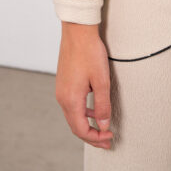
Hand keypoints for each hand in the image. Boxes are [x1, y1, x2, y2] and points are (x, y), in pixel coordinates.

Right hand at [55, 21, 112, 149]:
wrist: (77, 31)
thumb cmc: (89, 52)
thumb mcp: (101, 80)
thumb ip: (103, 105)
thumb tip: (103, 125)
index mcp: (70, 99)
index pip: (81, 129)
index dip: (95, 138)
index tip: (109, 138)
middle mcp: (62, 97)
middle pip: (75, 126)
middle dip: (91, 135)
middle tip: (107, 139)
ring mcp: (61, 89)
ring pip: (73, 115)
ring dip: (87, 124)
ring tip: (102, 127)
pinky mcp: (64, 82)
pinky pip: (72, 104)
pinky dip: (83, 111)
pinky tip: (94, 108)